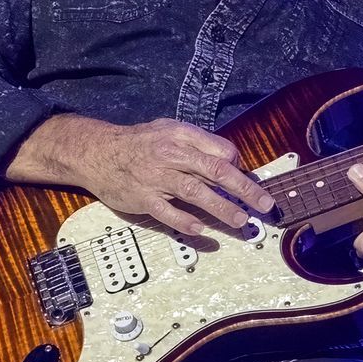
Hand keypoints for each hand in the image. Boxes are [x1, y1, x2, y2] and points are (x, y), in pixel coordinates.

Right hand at [16, 113, 279, 243]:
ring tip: (241, 221)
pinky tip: (201, 231)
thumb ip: (199, 143)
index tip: (249, 182)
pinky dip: (184, 222)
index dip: (239, 167)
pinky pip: (167, 213)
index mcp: (182, 137)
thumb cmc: (139, 143)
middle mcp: (172, 156)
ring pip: (196, 194)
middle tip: (265, 205)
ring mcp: (157, 179)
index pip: (221, 151)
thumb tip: (230, 159)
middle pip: (216, 172)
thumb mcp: (169, 130)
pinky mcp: (143, 199)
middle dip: (244, 189)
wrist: (97, 152)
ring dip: (221, 208)